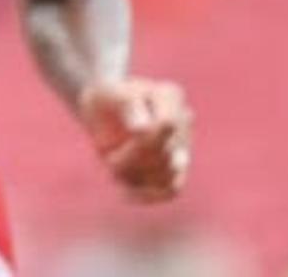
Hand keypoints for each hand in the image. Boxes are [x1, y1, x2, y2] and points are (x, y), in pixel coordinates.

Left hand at [78, 77, 192, 201]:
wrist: (103, 111)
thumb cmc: (106, 98)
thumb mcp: (107, 92)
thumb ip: (127, 104)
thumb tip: (142, 130)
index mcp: (170, 95)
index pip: (167, 125)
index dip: (139, 140)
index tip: (111, 140)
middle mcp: (183, 122)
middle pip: (166, 154)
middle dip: (131, 159)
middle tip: (108, 158)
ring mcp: (183, 147)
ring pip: (168, 176)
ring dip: (136, 177)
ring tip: (115, 169)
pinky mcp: (176, 171)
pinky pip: (171, 190)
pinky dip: (148, 195)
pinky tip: (126, 192)